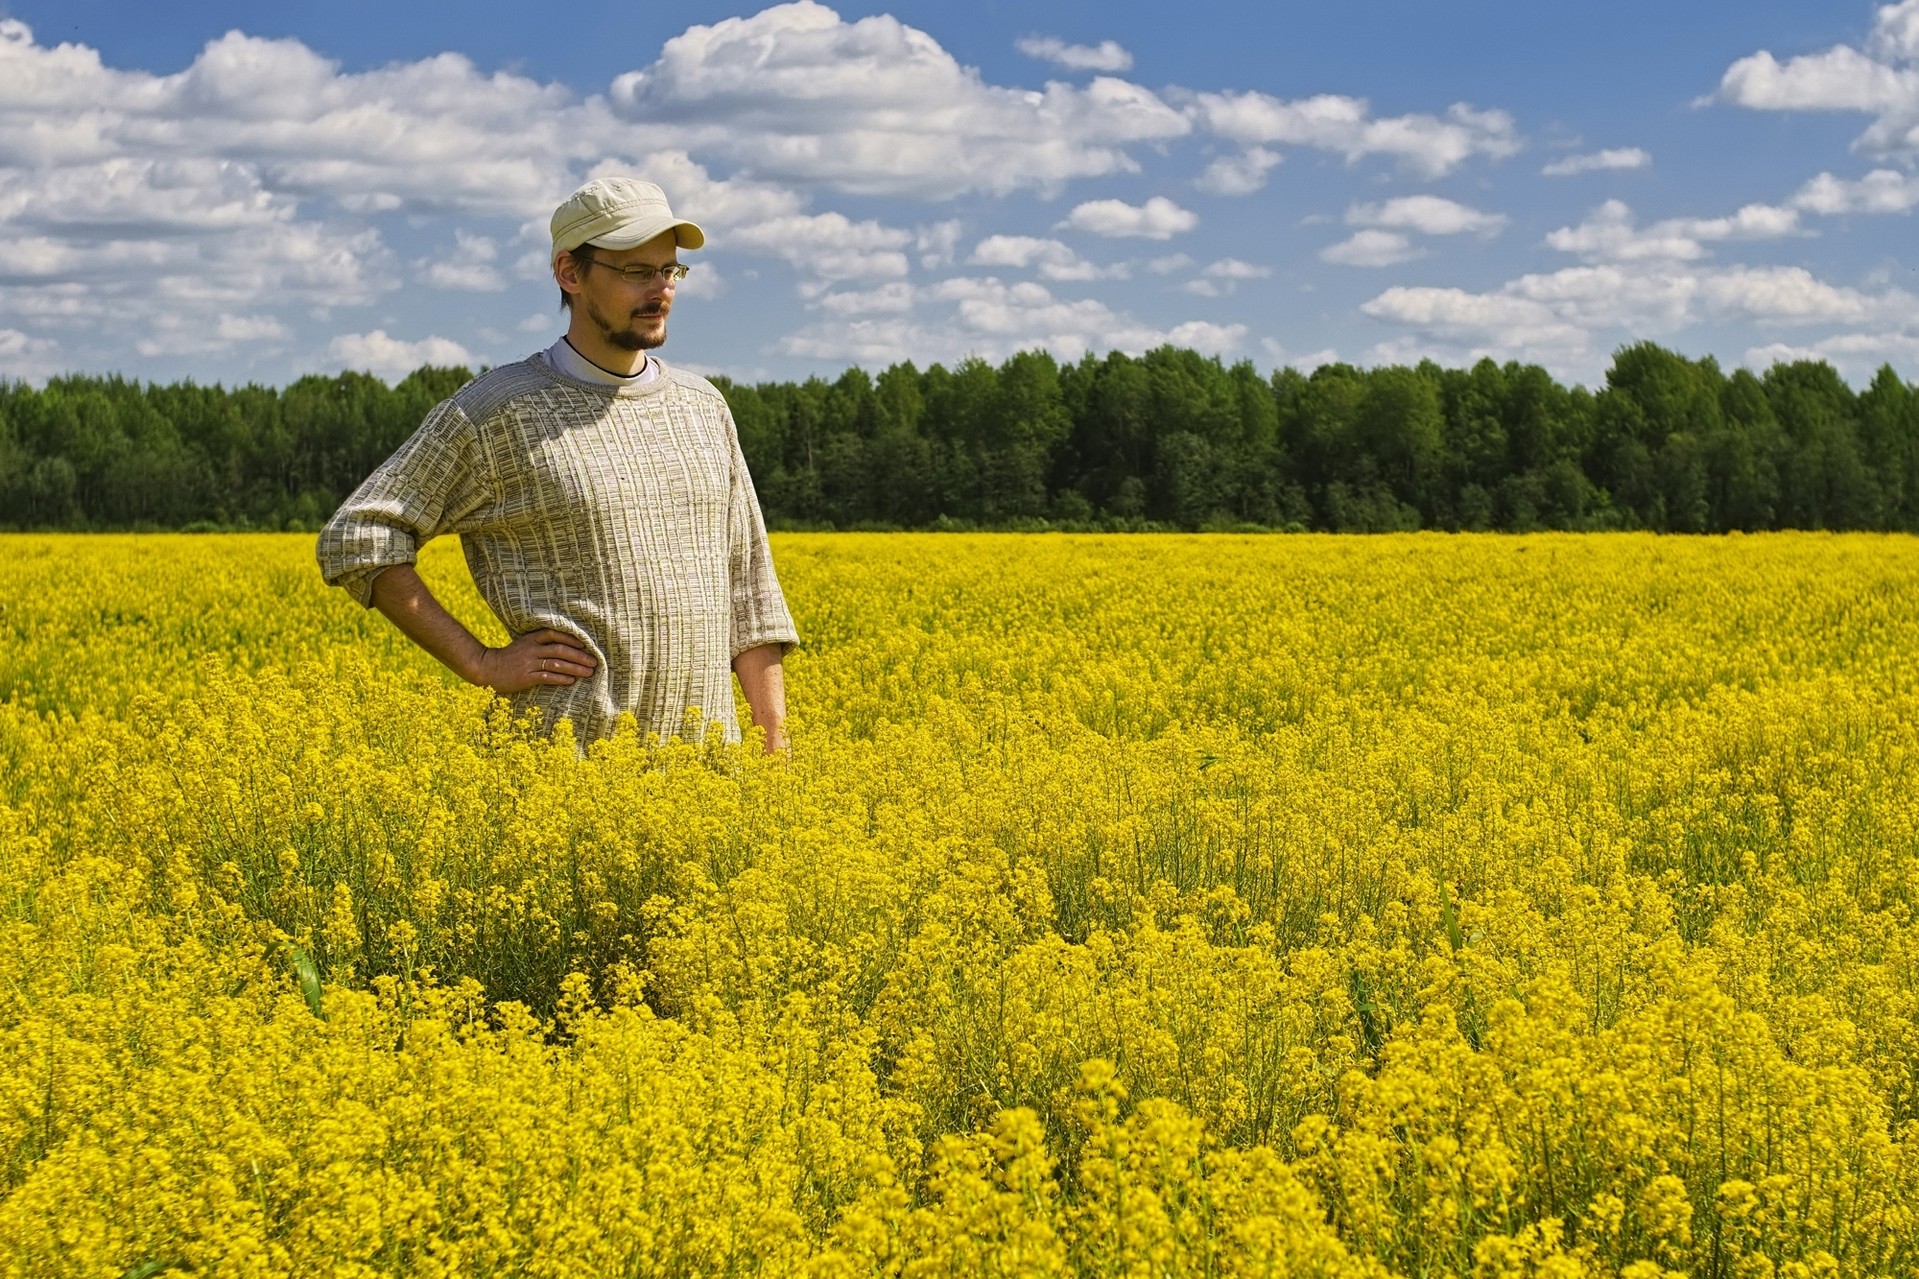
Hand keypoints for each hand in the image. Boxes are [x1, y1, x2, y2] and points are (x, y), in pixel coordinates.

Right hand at [470, 628, 597, 692]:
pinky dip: (560, 678)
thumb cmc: (509, 658)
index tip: (585, 644)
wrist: (487, 669)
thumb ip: (540, 644)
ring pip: (556, 663)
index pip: (554, 634)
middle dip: (579, 656)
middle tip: (594, 662)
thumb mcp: (523, 645)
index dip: (571, 638)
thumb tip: (565, 647)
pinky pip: (546, 676)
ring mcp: (528, 663)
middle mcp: (531, 649)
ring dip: (575, 668)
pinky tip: (571, 681)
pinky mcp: (525, 677)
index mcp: (531, 639)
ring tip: (589, 672)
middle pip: (560, 650)